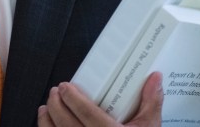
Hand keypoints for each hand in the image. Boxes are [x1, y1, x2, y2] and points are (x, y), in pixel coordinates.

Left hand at [37, 72, 162, 126]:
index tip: (65, 86)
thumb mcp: (150, 126)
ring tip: (45, 108)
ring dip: (47, 122)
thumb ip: (151, 102)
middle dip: (56, 104)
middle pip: (67, 123)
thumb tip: (154, 78)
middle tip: (55, 92)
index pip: (86, 113)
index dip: (72, 98)